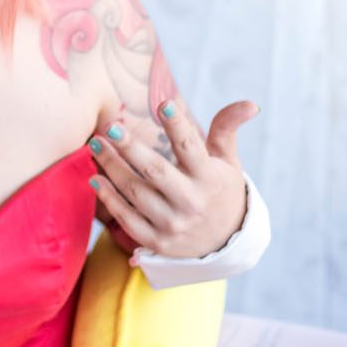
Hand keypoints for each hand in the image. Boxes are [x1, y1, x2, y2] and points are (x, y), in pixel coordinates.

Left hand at [87, 97, 255, 260]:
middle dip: (130, 147)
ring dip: (112, 167)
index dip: (178, 125)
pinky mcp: (157, 241)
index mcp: (209, 178)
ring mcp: (172, 224)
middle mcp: (191, 202)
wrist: (225, 243)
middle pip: (155, 171)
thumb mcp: (228, 161)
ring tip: (95, 144)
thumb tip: (250, 104)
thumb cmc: (220, 190)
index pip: (191, 147)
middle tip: (109, 126)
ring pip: (135, 193)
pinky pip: (127, 218)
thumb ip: (227, 129)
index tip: (163, 102)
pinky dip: (109, 198)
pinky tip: (96, 177)